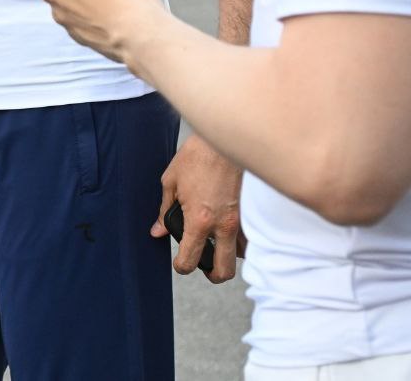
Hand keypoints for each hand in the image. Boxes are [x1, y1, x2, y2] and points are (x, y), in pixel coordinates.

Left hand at [158, 134, 244, 282]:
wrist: (225, 136)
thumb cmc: (197, 156)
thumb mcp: (171, 182)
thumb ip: (164, 211)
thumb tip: (157, 231)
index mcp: (199, 220)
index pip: (190, 260)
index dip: (181, 266)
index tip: (179, 262)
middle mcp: (224, 226)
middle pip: (223, 271)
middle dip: (212, 273)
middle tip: (203, 264)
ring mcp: (243, 221)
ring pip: (242, 255)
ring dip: (229, 254)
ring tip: (217, 242)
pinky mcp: (253, 212)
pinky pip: (252, 237)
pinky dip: (242, 240)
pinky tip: (231, 229)